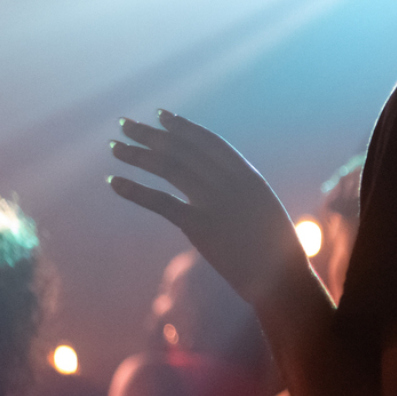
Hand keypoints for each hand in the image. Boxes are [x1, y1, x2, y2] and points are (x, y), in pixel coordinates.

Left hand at [108, 111, 311, 307]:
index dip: (182, 127)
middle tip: (125, 124)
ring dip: (137, 155)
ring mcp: (216, 203)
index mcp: (249, 176)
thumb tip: (221, 184)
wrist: (282, 280)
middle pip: (182, 150)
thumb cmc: (276, 250)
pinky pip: (160, 202)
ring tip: (114, 147)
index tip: (160, 115)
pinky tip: (114, 181)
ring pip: (168, 168)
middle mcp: (231, 183)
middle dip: (150, 134)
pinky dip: (135, 190)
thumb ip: (242, 193)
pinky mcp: (199, 226)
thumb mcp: (264, 210)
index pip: (208, 142)